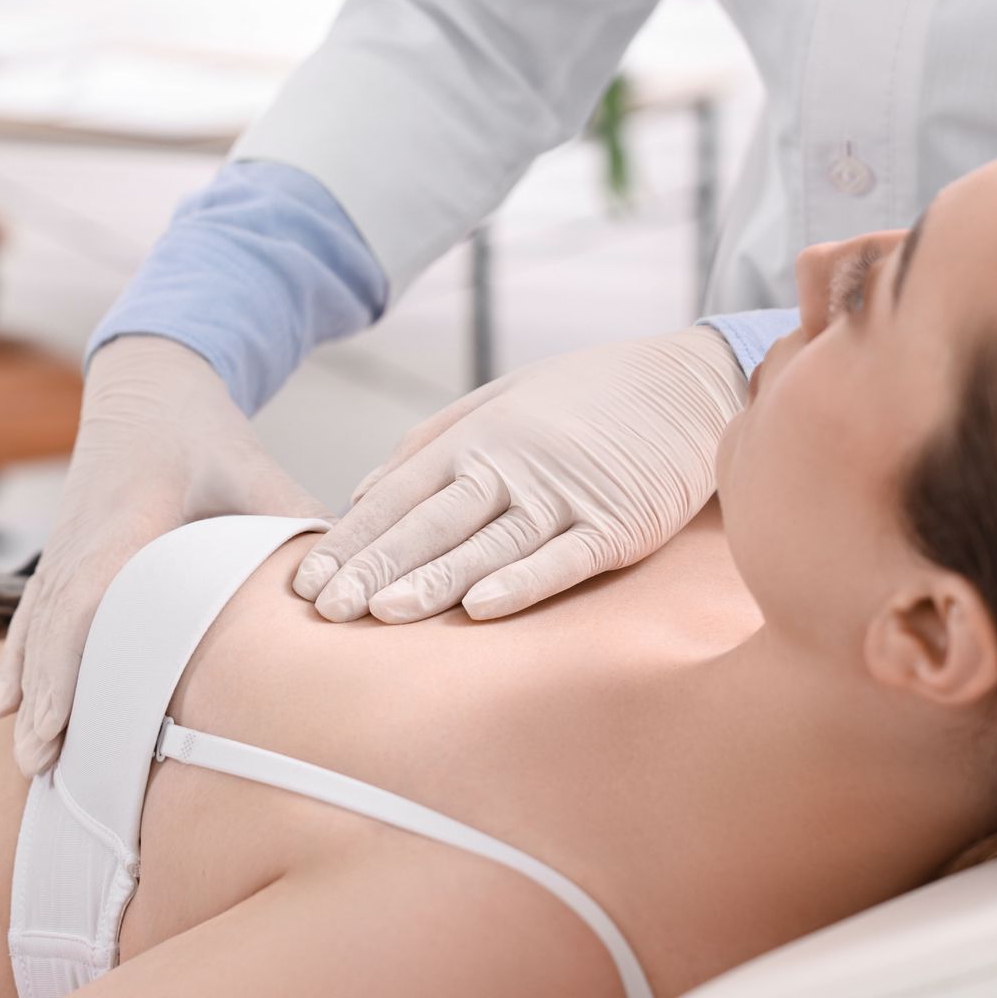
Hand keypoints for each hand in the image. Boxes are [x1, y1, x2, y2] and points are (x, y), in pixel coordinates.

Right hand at [0, 336, 330, 777]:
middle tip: (43, 763)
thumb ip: (297, 529)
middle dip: (49, 694)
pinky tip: (7, 706)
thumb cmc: (210, 437)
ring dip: (32, 689)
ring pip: (38, 625)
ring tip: (32, 759)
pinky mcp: (60, 554)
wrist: (151, 387)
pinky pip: (32, 613)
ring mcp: (64, 545)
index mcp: (132, 512)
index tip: (63, 713)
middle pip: (57, 624)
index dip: (74, 656)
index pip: (95, 593)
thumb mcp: (259, 474)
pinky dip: (20, 659)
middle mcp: (84, 533)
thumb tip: (345, 594)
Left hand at [291, 326, 745, 622]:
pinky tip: (480, 608)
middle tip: (328, 611)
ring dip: (433, 581)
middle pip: (432, 524)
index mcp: (478, 437)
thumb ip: (428, 444)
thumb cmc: (587, 396)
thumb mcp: (500, 399)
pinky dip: (521, 581)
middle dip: (376, 568)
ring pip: (487, 545)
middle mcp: (513, 464)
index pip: (399, 495)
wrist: (689, 383)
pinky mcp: (617, 525)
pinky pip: (562, 559)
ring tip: (383, 614)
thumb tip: (359, 494)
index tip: (308, 582)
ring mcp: (566, 495)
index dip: (353, 540)